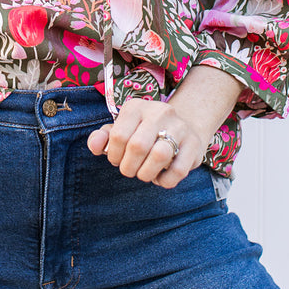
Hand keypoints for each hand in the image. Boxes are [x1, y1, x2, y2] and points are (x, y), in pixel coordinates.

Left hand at [87, 97, 207, 188]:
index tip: (117, 159)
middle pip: (137, 146)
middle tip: (129, 170)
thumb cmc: (143, 132)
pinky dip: (164, 180)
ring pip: (159, 156)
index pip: (118, 135)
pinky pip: (178, 170)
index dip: (113, 155)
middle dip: (128, 167)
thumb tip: (94, 146)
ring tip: (144, 174)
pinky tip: (160, 176)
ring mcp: (179, 127)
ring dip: (146, 174)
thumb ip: (103, 138)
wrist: (183, 126)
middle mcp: (159, 112)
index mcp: (136, 107)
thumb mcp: (122, 130)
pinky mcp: (194, 145)